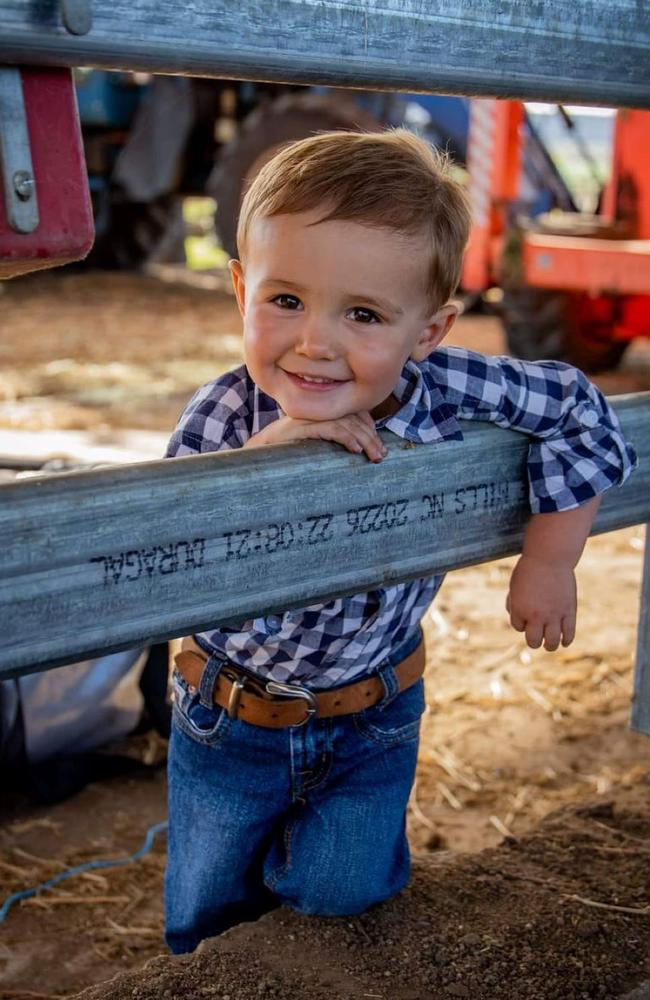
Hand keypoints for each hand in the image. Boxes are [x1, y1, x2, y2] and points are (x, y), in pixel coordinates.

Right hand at [243, 412, 386, 462]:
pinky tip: (355, 449)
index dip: (368, 424)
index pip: (350, 410)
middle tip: (381, 454)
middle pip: (351, 416)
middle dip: (370, 435)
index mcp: (318, 411)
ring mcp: (307, 416)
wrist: (254, 456)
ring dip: (364, 439)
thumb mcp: (312, 445)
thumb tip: (358, 447)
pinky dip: (346, 438)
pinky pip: (330, 428)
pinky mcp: (300, 427)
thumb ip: (330, 439)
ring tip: (373, 455)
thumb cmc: (283, 453)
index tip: (377, 443)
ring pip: (345, 422)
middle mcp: (314, 409)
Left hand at [506, 554, 576, 649]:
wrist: (549, 557)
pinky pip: (569, 633)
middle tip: (537, 636)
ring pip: (552, 642)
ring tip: (549, 643)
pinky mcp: (569, 611)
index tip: (526, 614)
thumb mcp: (514, 586)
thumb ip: (514, 605)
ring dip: (550, 646)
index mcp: (519, 609)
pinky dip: (566, 641)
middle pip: (533, 641)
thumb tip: (520, 624)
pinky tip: (564, 641)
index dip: (521, 623)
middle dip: (534, 641)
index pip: (518, 627)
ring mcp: (554, 614)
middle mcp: (536, 615)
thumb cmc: (529, 569)